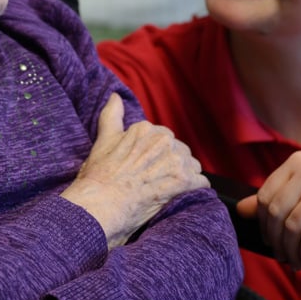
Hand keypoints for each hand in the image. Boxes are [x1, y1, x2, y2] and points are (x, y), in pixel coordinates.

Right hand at [61, 93, 208, 248]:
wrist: (101, 203)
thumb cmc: (101, 175)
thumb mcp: (104, 140)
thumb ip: (112, 115)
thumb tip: (116, 96)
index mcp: (146, 128)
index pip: (163, 139)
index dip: (155, 157)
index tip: (144, 168)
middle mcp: (163, 139)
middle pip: (179, 152)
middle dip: (171, 166)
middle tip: (153, 181)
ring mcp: (174, 159)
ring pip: (191, 166)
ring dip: (183, 178)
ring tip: (165, 190)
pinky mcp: (183, 180)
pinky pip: (200, 182)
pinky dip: (193, 190)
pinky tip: (177, 196)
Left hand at [235, 151, 300, 269]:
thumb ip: (276, 194)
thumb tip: (240, 209)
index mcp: (298, 161)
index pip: (265, 196)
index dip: (264, 223)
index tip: (270, 239)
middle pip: (276, 213)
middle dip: (276, 240)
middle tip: (282, 256)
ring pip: (292, 227)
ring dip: (291, 251)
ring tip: (296, 261)